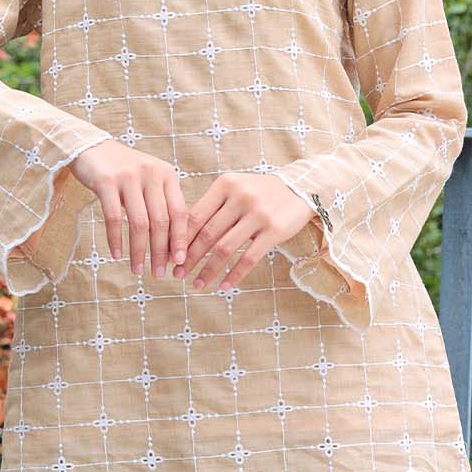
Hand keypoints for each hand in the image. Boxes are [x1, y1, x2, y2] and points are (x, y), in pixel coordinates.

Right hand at [20, 139, 187, 277]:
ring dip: (139, 251)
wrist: (90, 147)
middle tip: (158, 274)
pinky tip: (116, 255)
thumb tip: (173, 246)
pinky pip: (114, 217)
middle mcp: (151, 173)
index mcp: (167, 175)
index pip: (180, 212)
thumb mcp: (149, 181)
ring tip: (137, 270)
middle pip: (161, 221)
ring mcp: (128, 176)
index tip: (180, 262)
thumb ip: (162, 204)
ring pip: (139, 223)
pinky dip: (116, 240)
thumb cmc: (123, 171)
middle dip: (160, 252)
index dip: (180, 240)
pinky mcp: (106, 181)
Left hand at [174, 172, 318, 292]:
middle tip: (177, 274)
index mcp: (225, 185)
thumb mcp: (236, 188)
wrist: (301, 188)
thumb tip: (183, 235)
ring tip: (197, 284)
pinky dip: (234, 274)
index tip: (169, 256)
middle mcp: (240, 197)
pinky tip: (224, 286)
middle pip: (207, 234)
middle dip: (189, 258)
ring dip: (208, 270)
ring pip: (225, 249)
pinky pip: (249, 258)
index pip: (195, 215)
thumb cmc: (260, 192)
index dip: (179, 238)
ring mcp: (258, 214)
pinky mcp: (274, 230)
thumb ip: (213, 205)